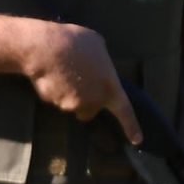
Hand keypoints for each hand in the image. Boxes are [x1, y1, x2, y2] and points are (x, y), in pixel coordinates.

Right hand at [19, 21, 140, 141]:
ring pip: (70, 105)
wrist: (46, 47)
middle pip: (90, 111)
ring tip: (61, 72)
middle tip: (78, 83)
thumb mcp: (98, 46)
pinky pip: (53, 98)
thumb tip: (98, 66)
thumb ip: (101, 64)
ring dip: (67, 95)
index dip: (131, 127)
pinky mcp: (52, 102)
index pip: (125, 112)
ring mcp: (71, 104)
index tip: (137, 141)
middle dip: (84, 102)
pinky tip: (49, 73)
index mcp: (110, 88)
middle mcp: (93, 101)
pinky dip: (52, 90)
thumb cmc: (77, 42)